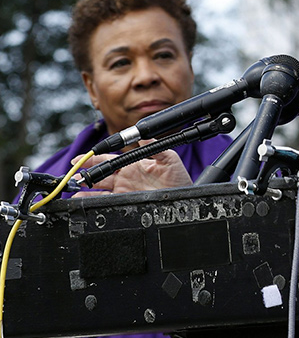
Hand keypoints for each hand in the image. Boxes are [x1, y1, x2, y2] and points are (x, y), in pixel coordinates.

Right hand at [75, 144, 192, 193]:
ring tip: (74, 189)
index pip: (109, 159)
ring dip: (85, 189)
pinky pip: (106, 201)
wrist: (186, 197)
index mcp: (133, 164)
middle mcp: (126, 177)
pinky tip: (83, 200)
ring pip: (99, 189)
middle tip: (73, 175)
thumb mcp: (169, 159)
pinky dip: (92, 201)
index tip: (80, 159)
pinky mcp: (126, 202)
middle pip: (100, 174)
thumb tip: (143, 135)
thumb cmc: (178, 178)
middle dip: (85, 173)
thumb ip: (154, 146)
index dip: (94, 159)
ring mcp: (125, 190)